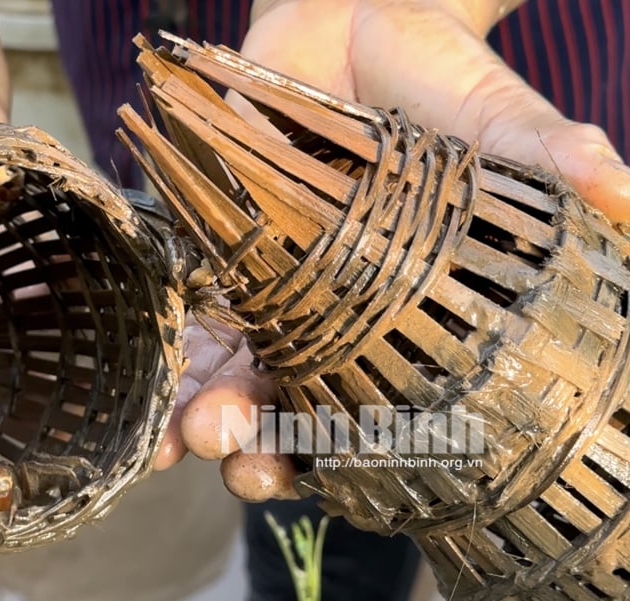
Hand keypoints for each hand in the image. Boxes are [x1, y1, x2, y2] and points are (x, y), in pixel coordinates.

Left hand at [154, 0, 629, 501]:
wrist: (356, 25)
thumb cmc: (436, 82)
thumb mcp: (496, 120)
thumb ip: (543, 157)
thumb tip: (619, 189)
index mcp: (402, 316)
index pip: (381, 405)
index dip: (355, 451)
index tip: (332, 480)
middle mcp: (330, 318)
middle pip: (291, 404)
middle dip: (259, 442)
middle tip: (235, 461)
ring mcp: (267, 285)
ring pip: (229, 369)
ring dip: (200, 409)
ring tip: (179, 441)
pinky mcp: (217, 244)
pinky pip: (186, 302)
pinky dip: (166, 339)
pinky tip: (148, 374)